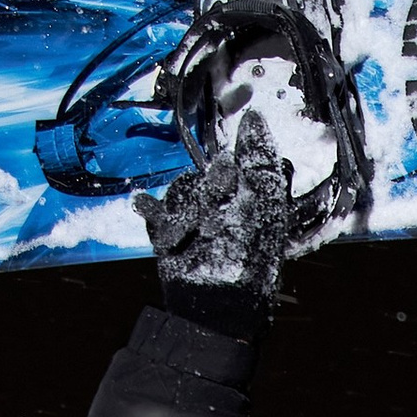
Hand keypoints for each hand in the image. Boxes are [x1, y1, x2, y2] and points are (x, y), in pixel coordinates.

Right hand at [137, 112, 290, 328]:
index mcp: (256, 196)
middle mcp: (228, 204)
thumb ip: (258, 158)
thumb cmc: (247, 255)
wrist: (213, 301)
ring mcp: (198, 217)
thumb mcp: (262, 201)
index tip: (230, 183)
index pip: (241, 160)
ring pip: (183, 188)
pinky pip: (157, 207)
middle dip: (209, 193)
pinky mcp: (171, 231)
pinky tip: (159, 220)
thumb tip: (254, 115)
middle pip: (208, 173)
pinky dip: (153, 211)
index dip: (234, 164)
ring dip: (185, 209)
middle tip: (215, 220)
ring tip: (193, 235)